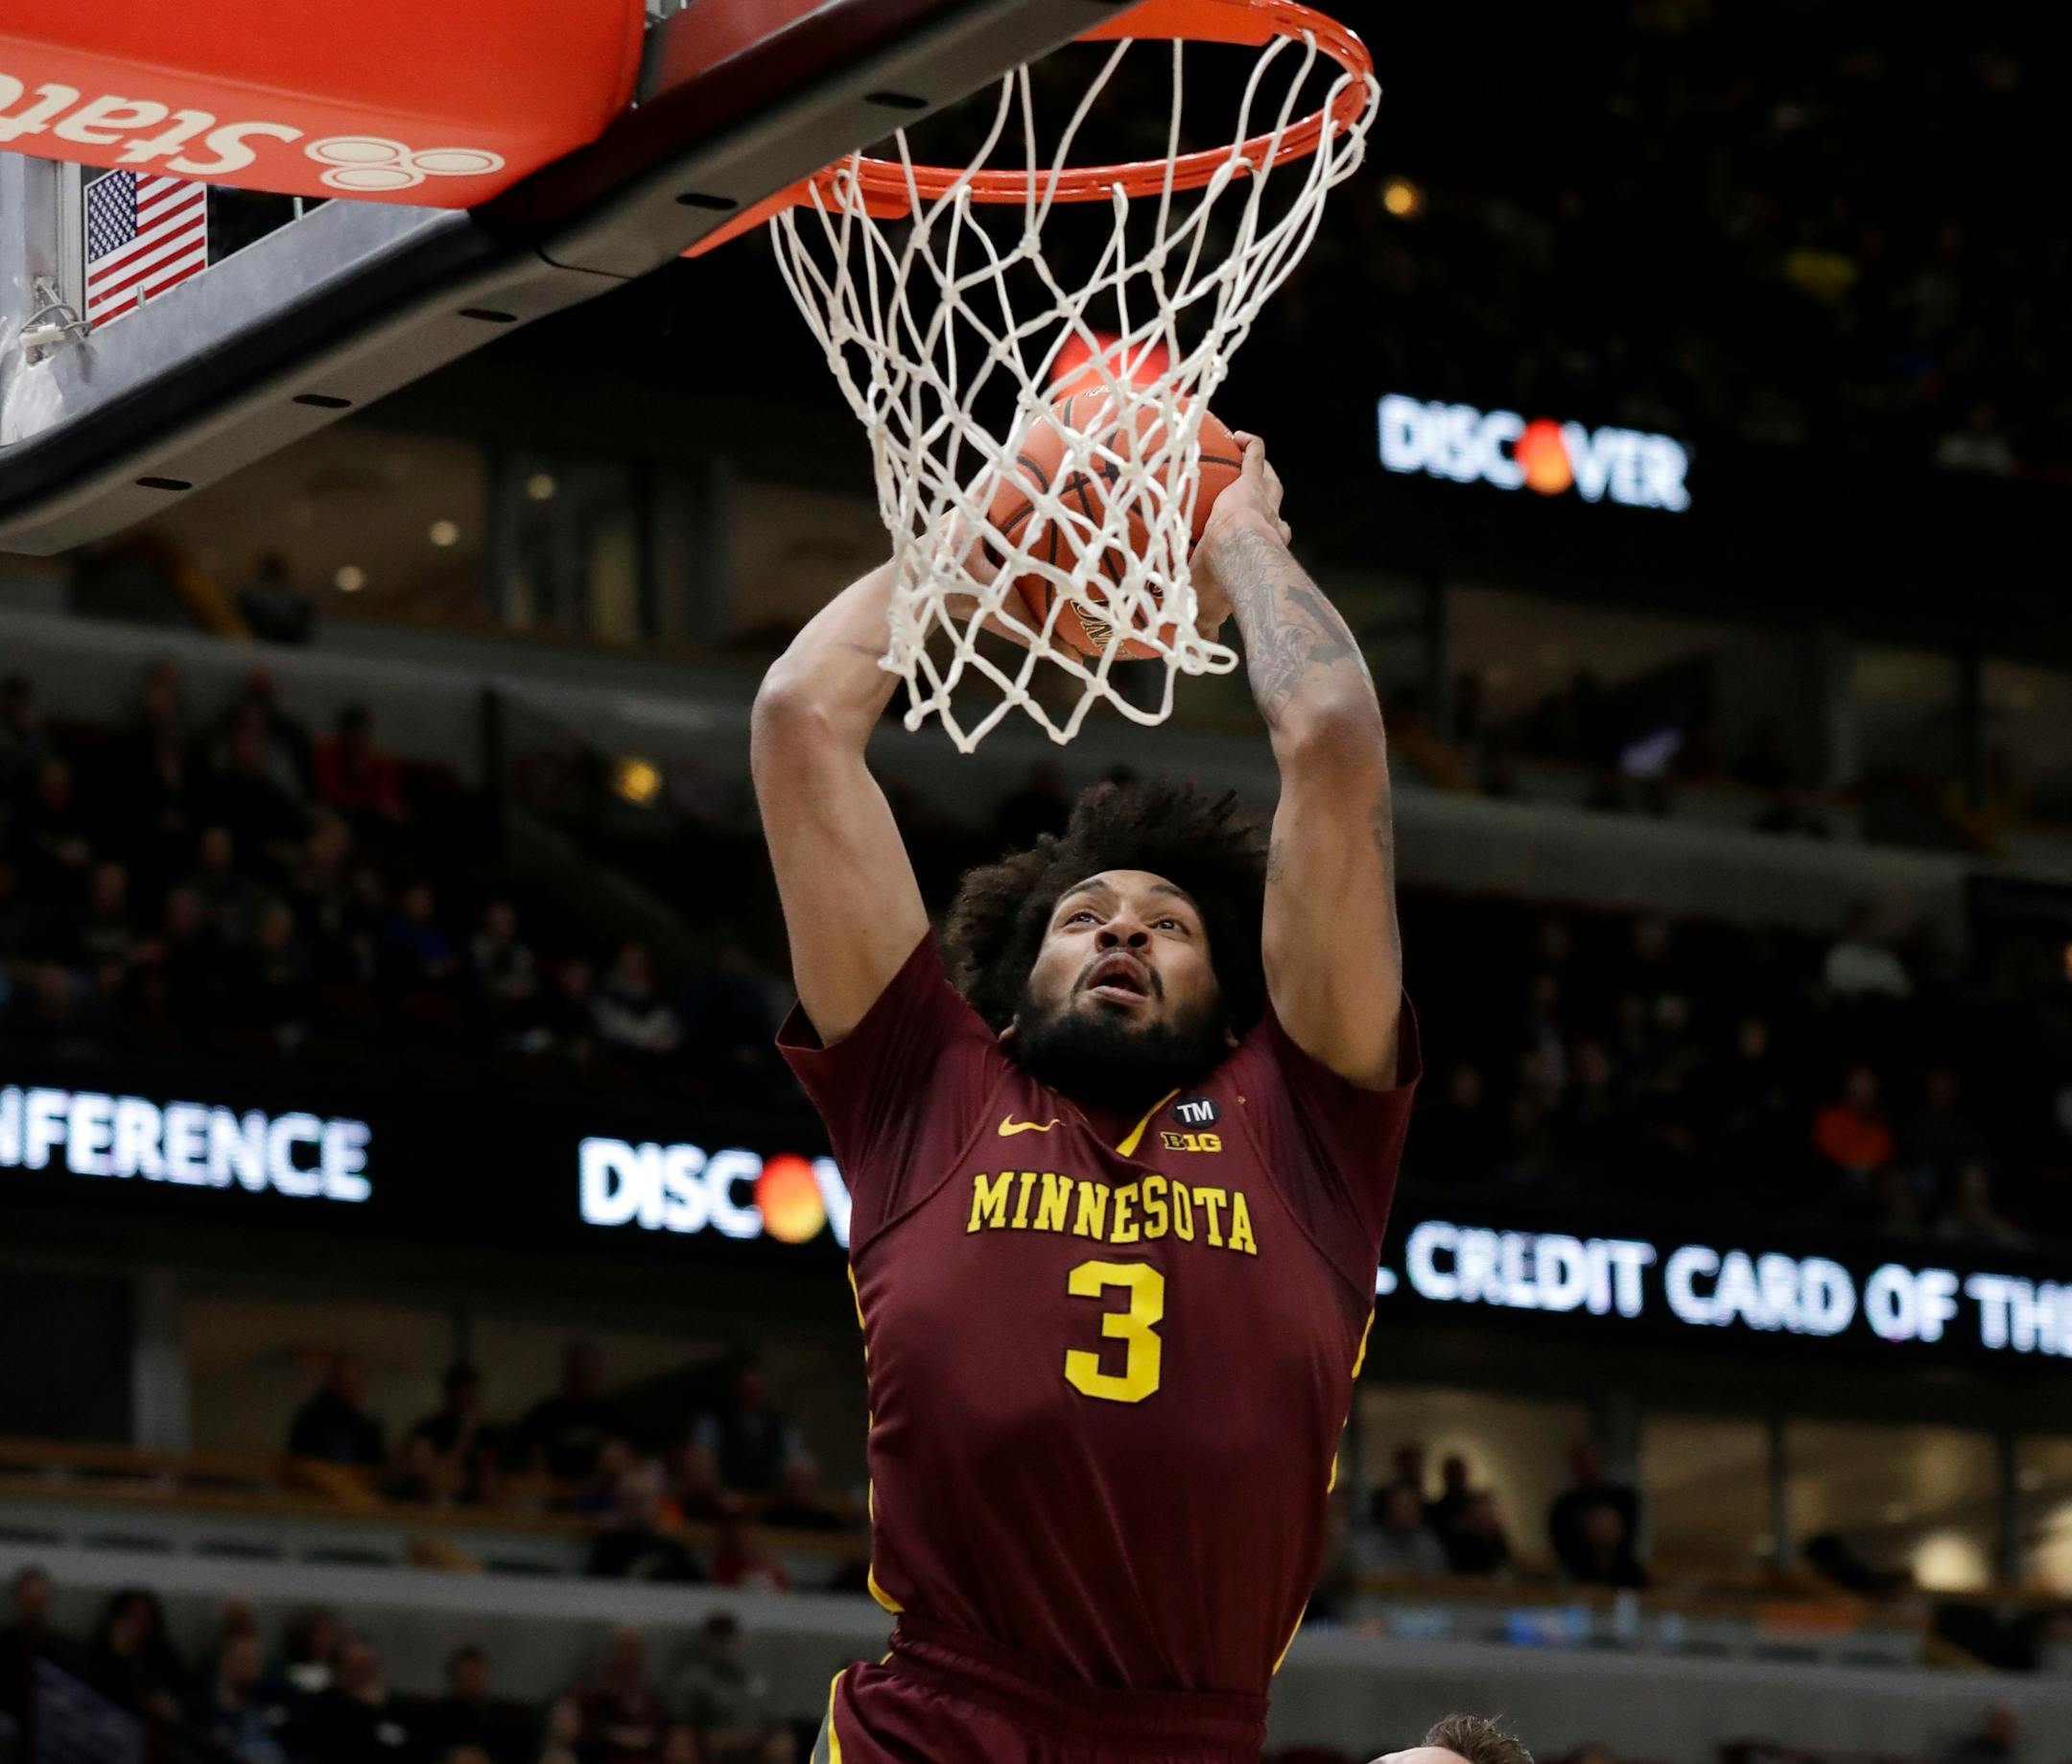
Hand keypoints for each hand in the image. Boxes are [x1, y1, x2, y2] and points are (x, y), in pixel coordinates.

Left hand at [1191, 431, 1290, 636]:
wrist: (1237, 555)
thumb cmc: (1226, 583)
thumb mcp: (1210, 605)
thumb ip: (1204, 623)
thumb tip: (1196, 646)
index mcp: (1265, 551)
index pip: (1274, 539)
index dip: (1269, 536)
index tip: (1256, 537)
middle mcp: (1272, 525)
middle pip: (1277, 507)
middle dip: (1271, 502)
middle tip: (1259, 496)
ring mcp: (1263, 502)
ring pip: (1272, 481)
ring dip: (1264, 470)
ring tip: (1248, 459)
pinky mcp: (1250, 482)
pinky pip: (1255, 455)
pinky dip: (1251, 444)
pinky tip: (1239, 435)